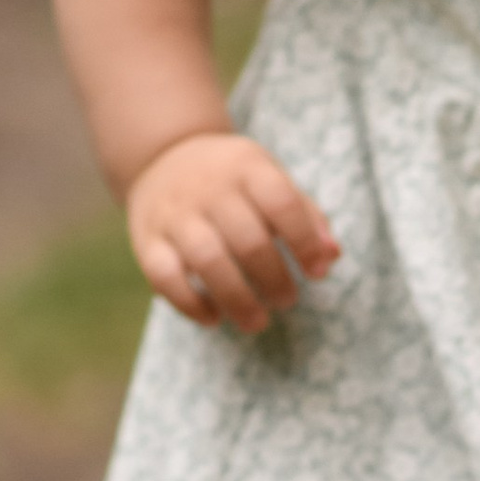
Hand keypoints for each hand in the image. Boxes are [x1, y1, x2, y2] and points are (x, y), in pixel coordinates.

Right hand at [125, 131, 336, 332]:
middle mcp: (208, 188)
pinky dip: (191, 304)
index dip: (305, 243)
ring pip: (208, 261)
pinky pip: (166, 278)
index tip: (317, 273)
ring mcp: (175, 214)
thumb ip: (305, 216)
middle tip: (287, 300)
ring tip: (258, 322)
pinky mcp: (148, 241)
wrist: (162, 158)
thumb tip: (331, 255)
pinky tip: (214, 319)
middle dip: (275, 279)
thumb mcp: (270, 180)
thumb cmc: (233, 181)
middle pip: (248, 240)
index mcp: (246, 167)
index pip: (282, 203)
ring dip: (238, 300)